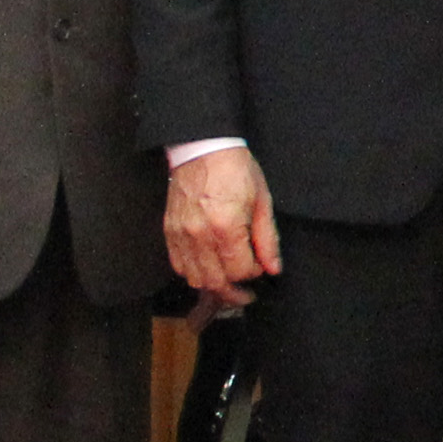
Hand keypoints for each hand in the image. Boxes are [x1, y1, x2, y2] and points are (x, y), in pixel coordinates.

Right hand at [165, 145, 279, 294]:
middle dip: (234, 292)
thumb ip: (267, 239)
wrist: (203, 148)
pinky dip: (193, 272)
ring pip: (194, 278)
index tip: (261, 266)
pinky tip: (208, 267)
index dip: (254, 273)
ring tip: (228, 281)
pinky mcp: (169, 231)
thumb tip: (273, 268)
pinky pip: (178, 265)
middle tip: (246, 293)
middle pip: (215, 282)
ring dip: (213, 285)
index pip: (240, 270)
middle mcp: (200, 235)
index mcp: (226, 226)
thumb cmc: (235, 170)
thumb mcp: (262, 201)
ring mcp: (181, 234)